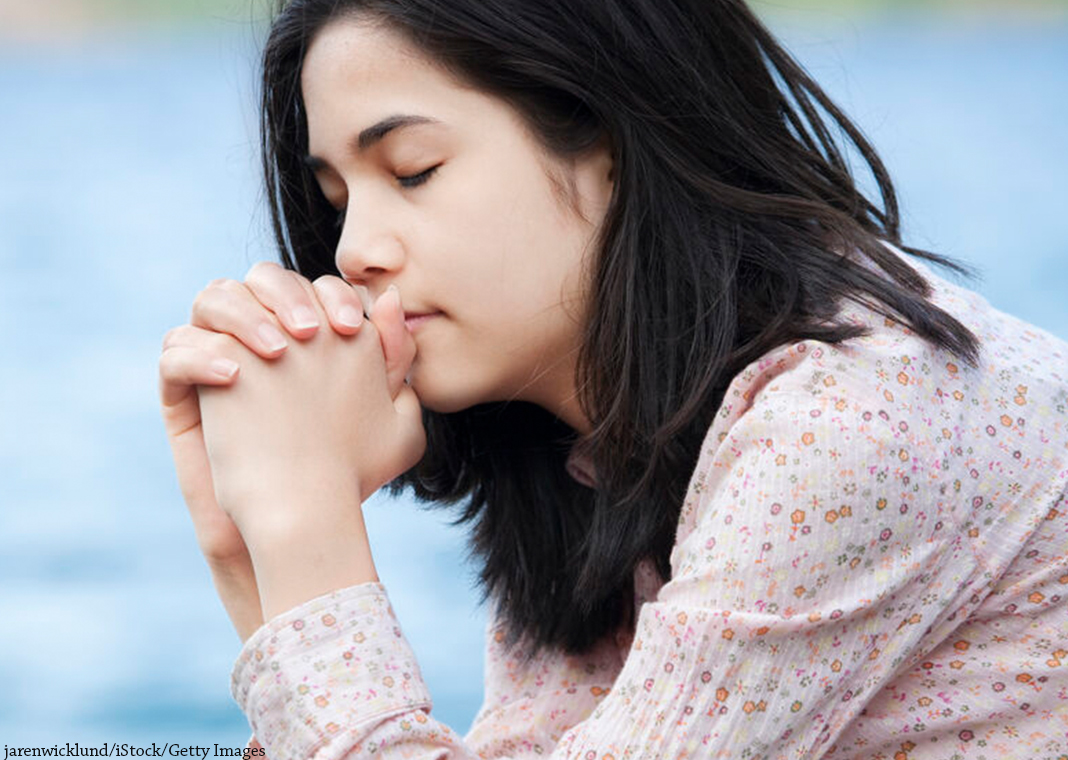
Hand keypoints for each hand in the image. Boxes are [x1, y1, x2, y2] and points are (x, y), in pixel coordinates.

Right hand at [158, 262, 418, 636]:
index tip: (352, 327)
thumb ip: (395, 358)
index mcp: (308, 333)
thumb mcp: (390, 417)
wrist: (298, 522)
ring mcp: (220, 359)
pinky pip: (174, 352)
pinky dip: (199, 354)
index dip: (331, 294)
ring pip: (212, 299)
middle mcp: (262, 337)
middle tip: (310, 333)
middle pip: (259, 279)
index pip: (311, 285)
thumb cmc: (346, 470)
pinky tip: (233, 377)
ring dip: (242, 313)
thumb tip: (393, 298)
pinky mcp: (184, 393)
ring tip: (275, 351)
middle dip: (285, 294)